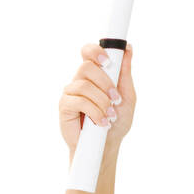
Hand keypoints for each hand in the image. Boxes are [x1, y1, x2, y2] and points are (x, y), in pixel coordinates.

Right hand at [58, 41, 137, 157]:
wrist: (107, 146)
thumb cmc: (116, 121)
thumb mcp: (127, 96)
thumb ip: (125, 73)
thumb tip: (128, 48)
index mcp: (94, 75)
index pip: (88, 52)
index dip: (95, 51)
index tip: (108, 61)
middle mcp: (80, 81)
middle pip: (87, 67)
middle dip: (105, 83)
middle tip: (116, 99)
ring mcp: (71, 93)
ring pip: (84, 85)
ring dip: (102, 102)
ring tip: (110, 116)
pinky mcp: (65, 106)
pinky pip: (79, 101)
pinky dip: (94, 112)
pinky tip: (101, 122)